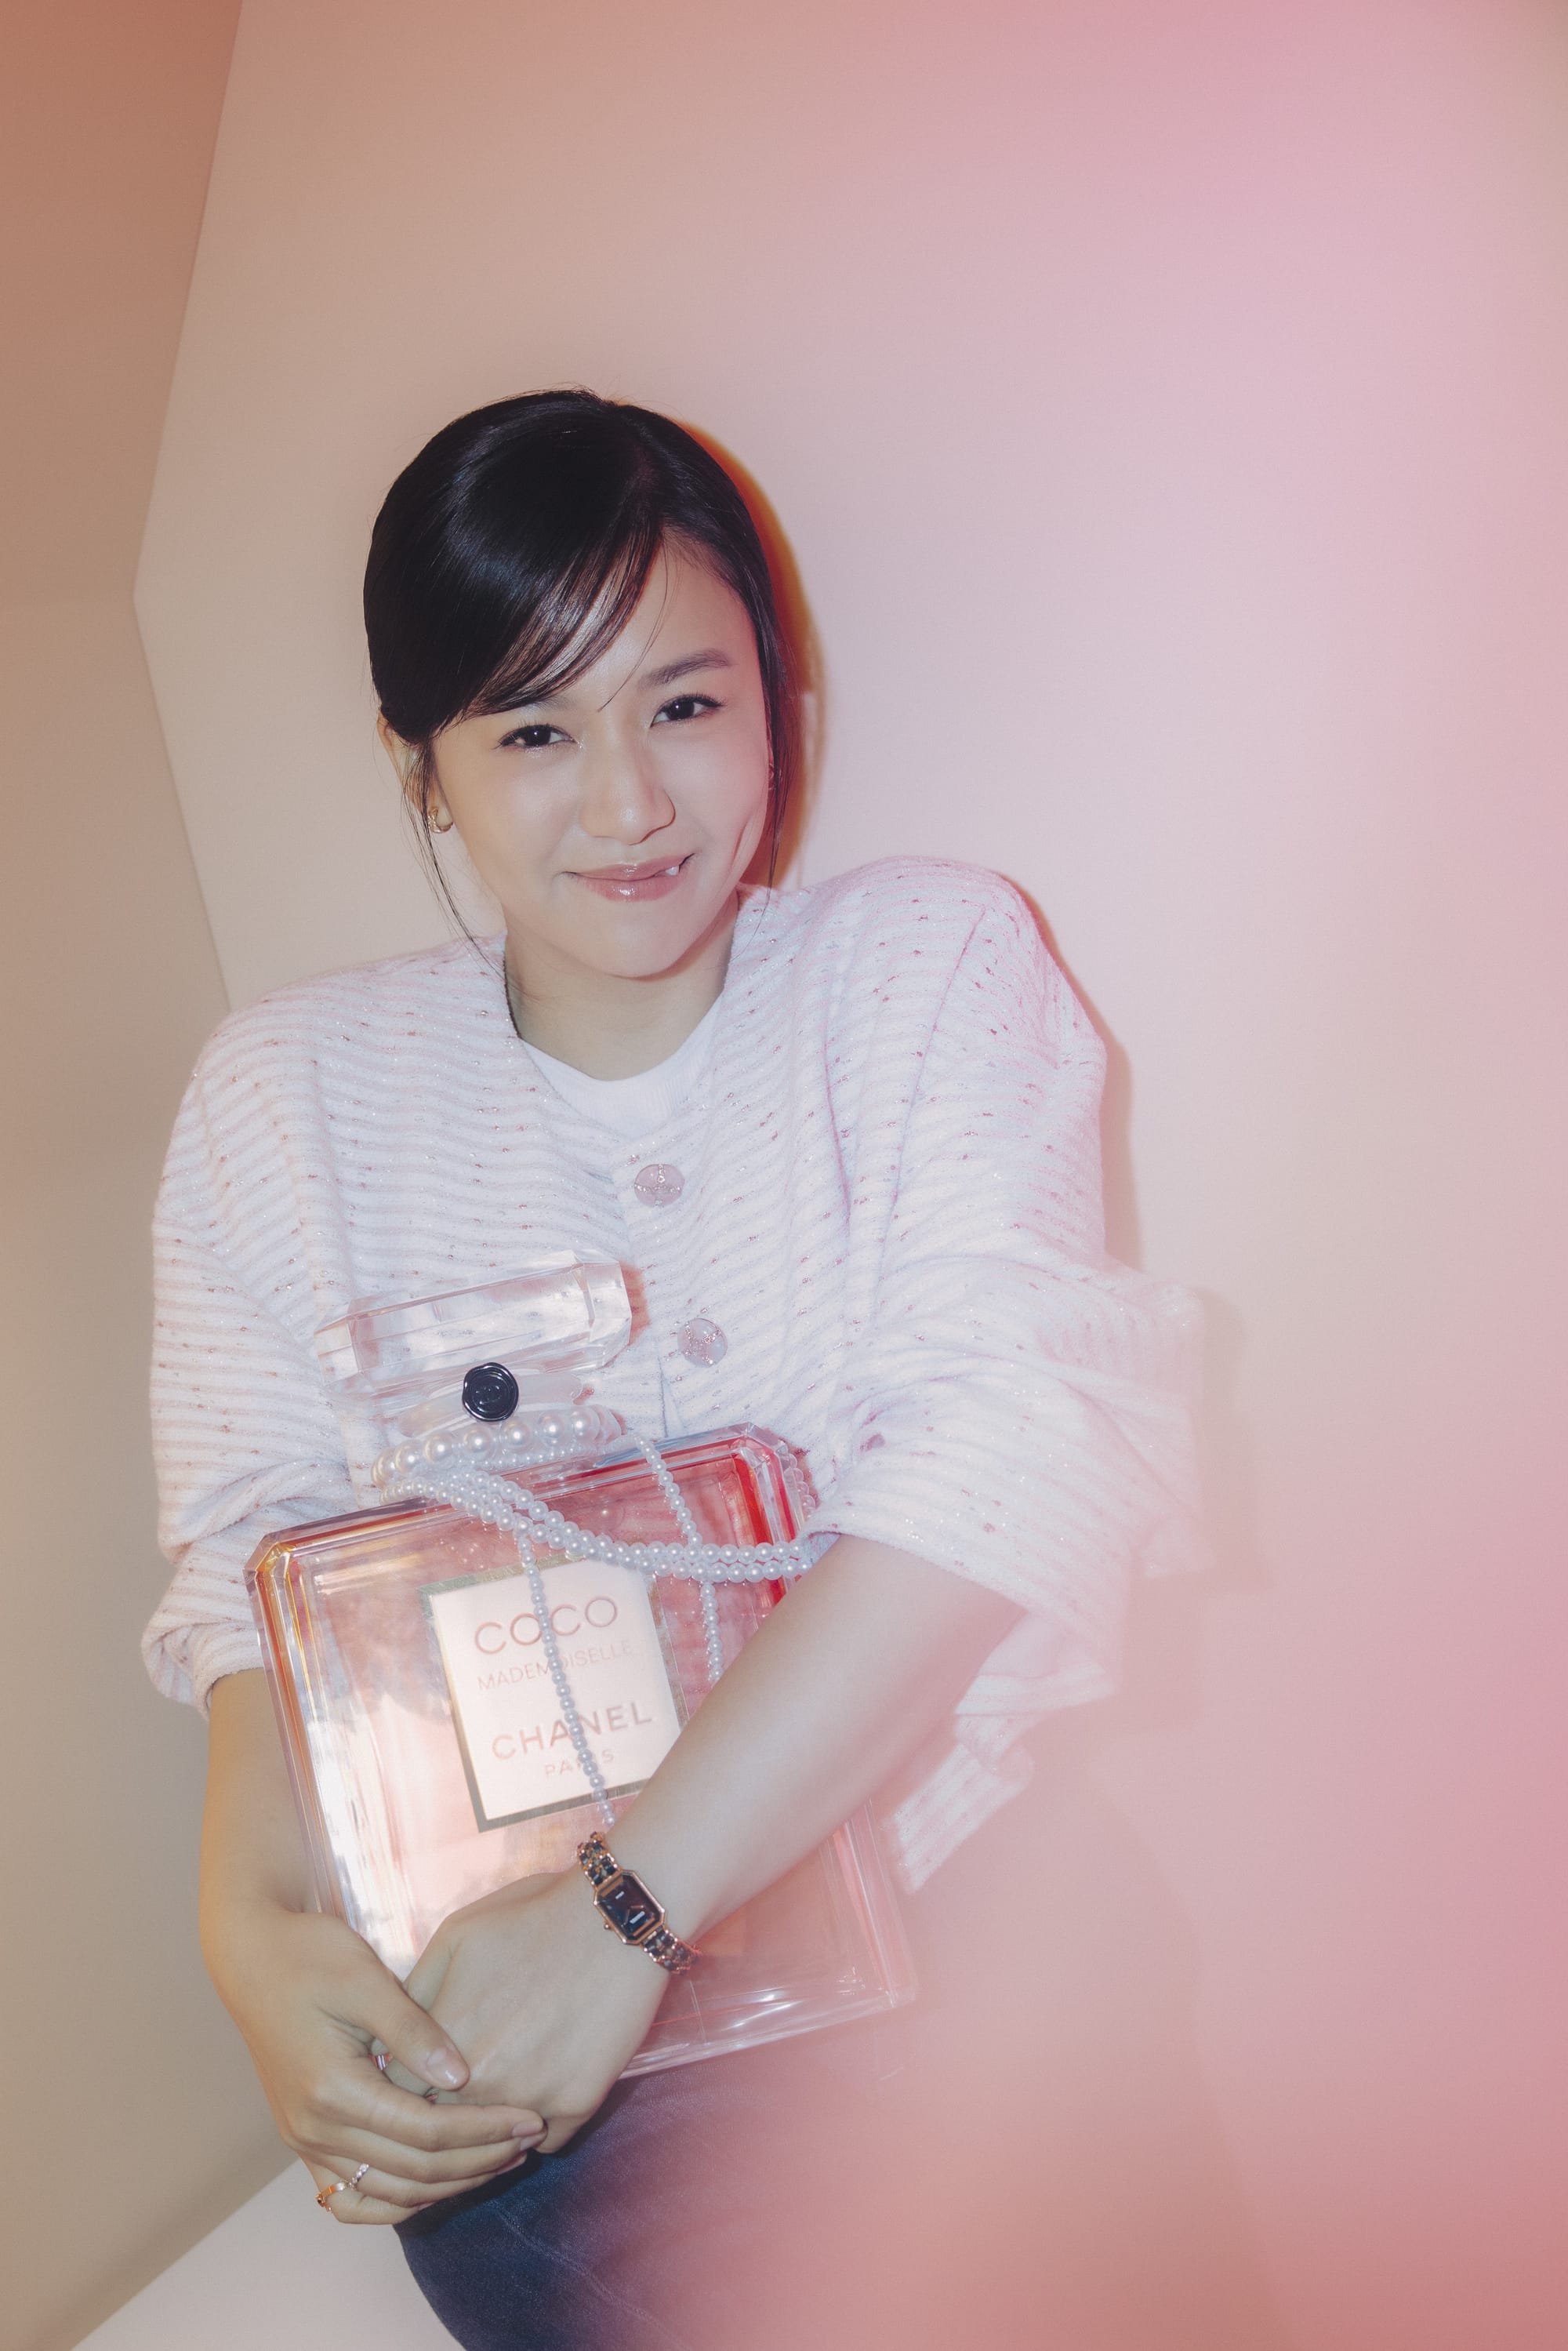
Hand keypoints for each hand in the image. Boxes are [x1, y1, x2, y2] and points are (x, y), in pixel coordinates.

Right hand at [206, 1898, 547, 2223]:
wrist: (251, 1956)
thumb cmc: (310, 1955)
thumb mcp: (365, 1979)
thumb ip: (412, 2031)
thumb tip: (459, 2078)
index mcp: (332, 2091)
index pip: (426, 2132)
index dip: (484, 2131)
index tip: (531, 2119)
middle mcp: (314, 2129)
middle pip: (413, 2172)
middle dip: (478, 2161)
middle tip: (530, 2141)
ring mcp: (304, 2140)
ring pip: (386, 2194)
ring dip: (445, 2186)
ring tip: (497, 2161)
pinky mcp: (304, 2138)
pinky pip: (349, 2197)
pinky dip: (396, 2200)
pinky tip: (436, 2183)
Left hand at [407, 1870, 667, 2151]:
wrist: (614, 1920)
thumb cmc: (531, 1918)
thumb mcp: (455, 1937)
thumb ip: (414, 1994)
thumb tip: (387, 2039)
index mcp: (440, 2044)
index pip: (397, 2095)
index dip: (407, 2082)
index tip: (420, 2070)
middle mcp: (479, 2084)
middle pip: (443, 2125)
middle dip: (447, 2109)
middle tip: (465, 2082)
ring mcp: (529, 2101)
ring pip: (493, 2140)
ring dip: (492, 2124)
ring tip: (505, 2088)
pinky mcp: (576, 2107)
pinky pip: (545, 2139)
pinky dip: (542, 2121)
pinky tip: (548, 2083)